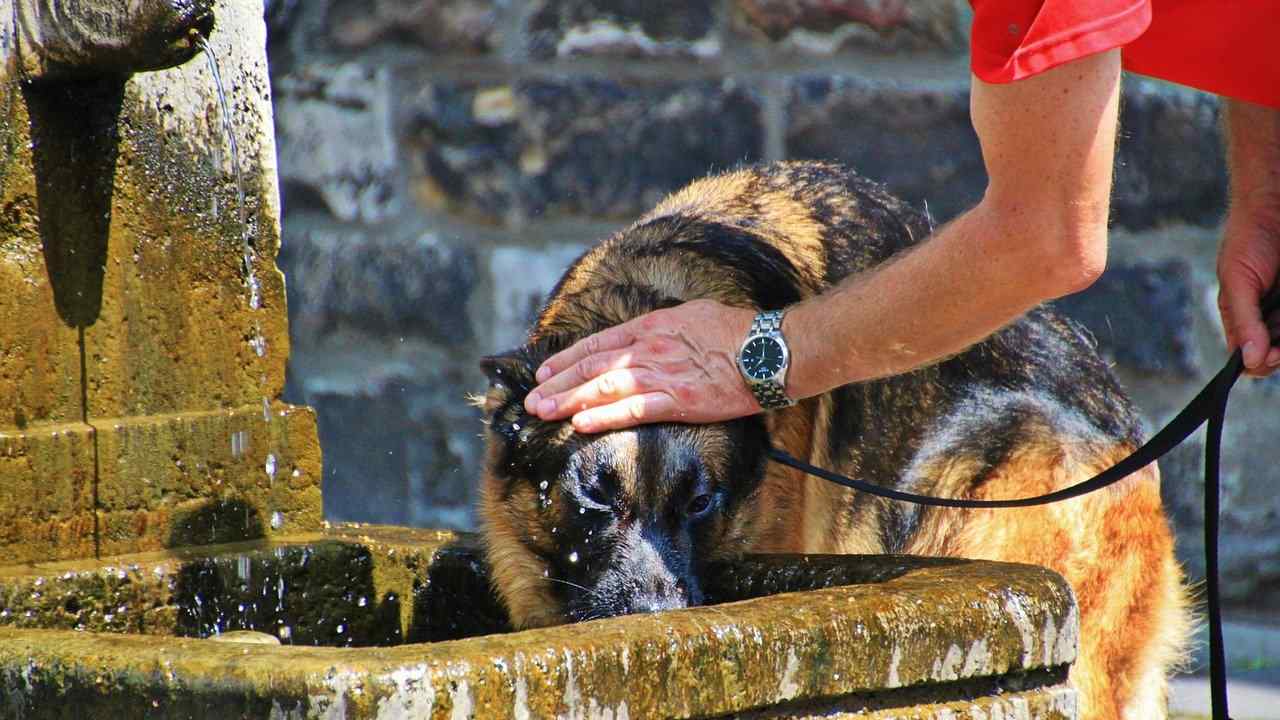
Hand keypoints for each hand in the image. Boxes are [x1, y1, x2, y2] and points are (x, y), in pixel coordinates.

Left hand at [524, 300, 760, 432]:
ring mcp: (662, 375)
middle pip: (593, 366)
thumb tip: (648, 333)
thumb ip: (664, 326)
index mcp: (652, 325)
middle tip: (533, 398)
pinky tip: (580, 424)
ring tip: (544, 411)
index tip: (546, 371)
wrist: (768, 350)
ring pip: (604, 388)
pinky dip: (604, 417)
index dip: (568, 358)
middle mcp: (649, 348)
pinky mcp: (678, 400)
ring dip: (569, 401)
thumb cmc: (737, 331)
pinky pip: (632, 411)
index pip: (599, 343)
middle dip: (559, 383)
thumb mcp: (693, 315)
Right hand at [1216, 205, 1279, 375]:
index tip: (1272, 353)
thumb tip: (1248, 360)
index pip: (1247, 357)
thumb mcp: (1238, 282)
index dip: (1260, 361)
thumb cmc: (1249, 240)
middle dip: (1279, 350)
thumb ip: (1243, 321)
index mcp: (1239, 319)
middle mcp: (1263, 318)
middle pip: (1273, 353)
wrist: (1275, 207)